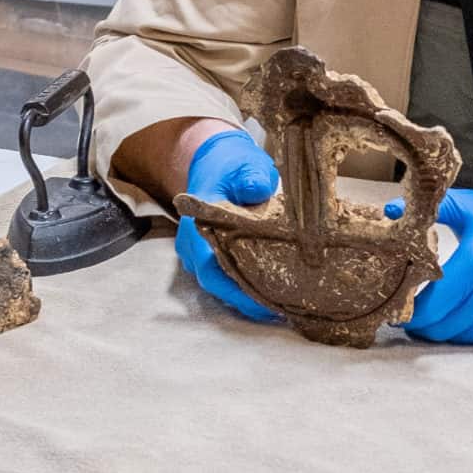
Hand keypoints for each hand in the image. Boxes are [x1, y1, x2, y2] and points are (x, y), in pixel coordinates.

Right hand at [174, 129, 280, 321]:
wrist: (214, 160)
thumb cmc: (230, 164)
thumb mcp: (245, 164)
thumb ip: (251, 177)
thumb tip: (257, 190)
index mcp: (198, 223)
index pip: (209, 264)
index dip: (234, 287)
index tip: (262, 301)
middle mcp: (193, 243)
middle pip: (215, 281)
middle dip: (245, 300)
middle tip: (279, 312)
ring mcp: (198, 250)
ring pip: (218, 282)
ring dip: (245, 296)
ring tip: (279, 308)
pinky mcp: (210, 254)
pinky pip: (224, 276)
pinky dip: (244, 287)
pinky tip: (271, 294)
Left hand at [392, 187, 472, 346]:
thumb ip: (434, 210)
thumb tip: (389, 210)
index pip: (430, 307)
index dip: (411, 313)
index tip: (402, 310)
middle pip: (444, 328)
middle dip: (428, 324)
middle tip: (421, 316)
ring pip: (466, 337)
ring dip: (455, 327)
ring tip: (456, 308)